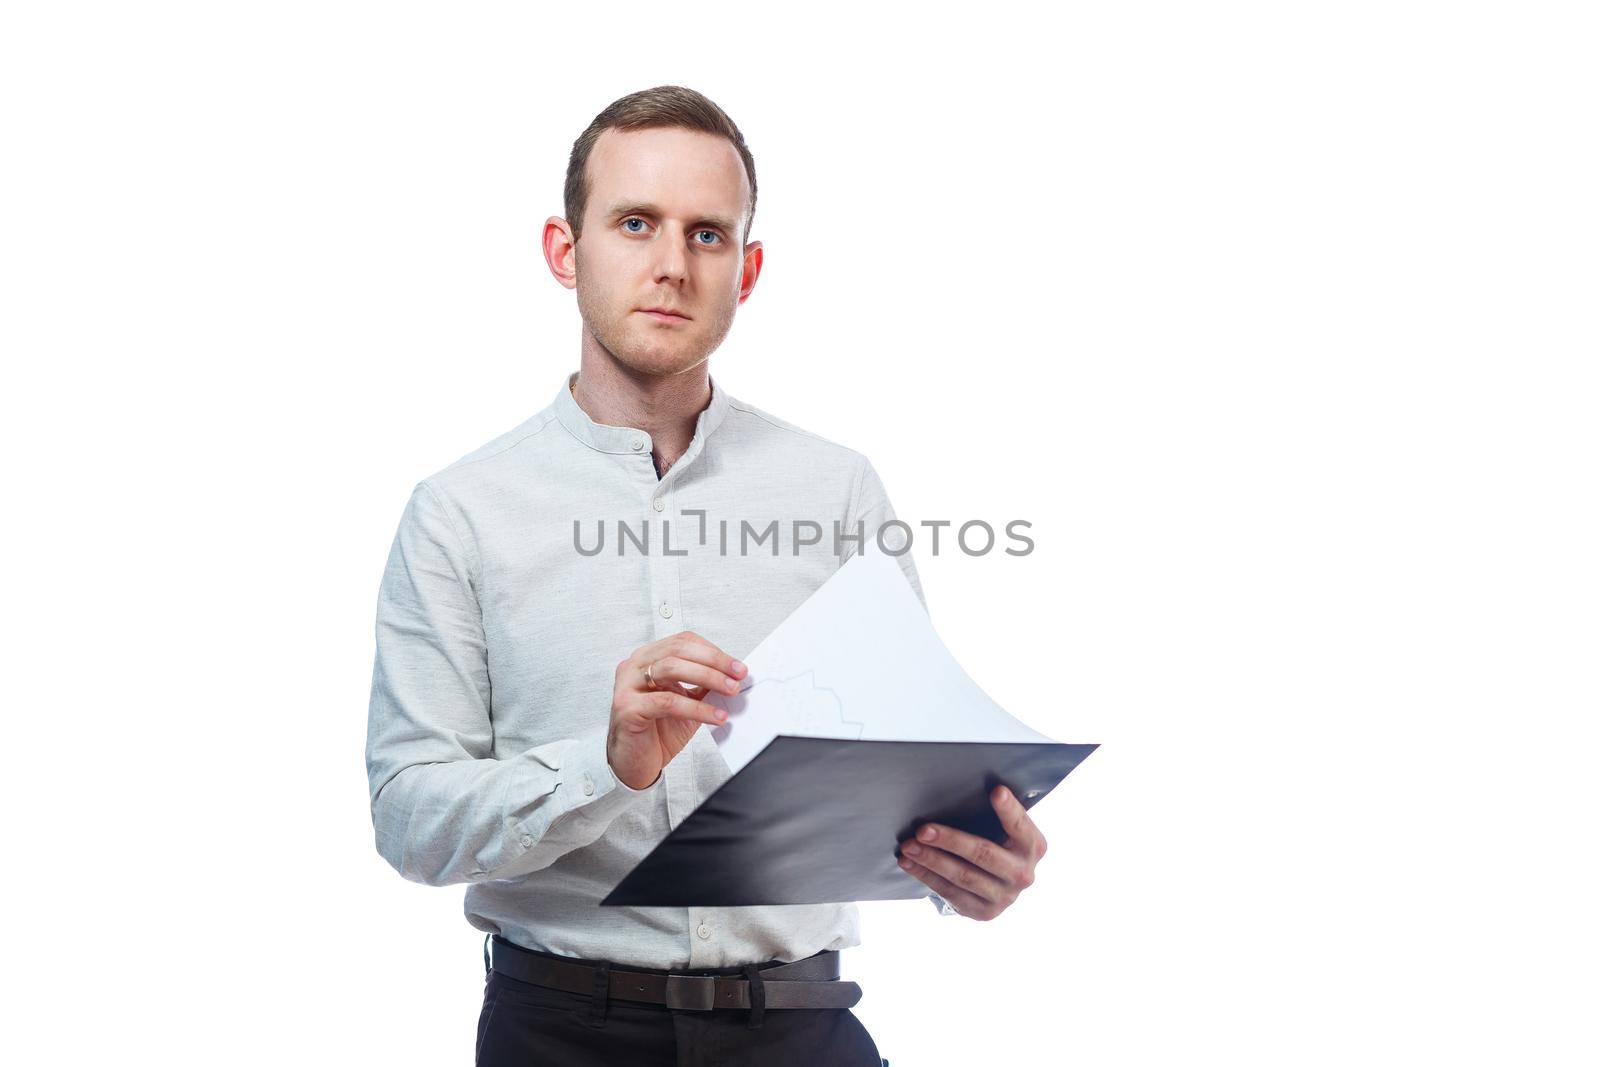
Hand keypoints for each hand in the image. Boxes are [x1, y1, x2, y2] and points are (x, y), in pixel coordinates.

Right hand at [608, 630, 746, 790]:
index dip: (712, 651)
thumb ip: (703, 686)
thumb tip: (732, 675)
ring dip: (708, 677)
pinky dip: (696, 708)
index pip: (682, 642)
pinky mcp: (628, 708)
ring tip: (730, 691)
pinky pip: (668, 702)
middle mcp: (634, 667)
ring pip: (671, 669)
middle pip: (678, 650)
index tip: (736, 666)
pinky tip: (714, 715)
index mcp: (647, 659)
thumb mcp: (687, 702)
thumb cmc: (657, 732)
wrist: (635, 764)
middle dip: (714, 661)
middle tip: (737, 675)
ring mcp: (627, 686)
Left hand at [895, 786, 1046, 920]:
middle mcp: (1023, 874)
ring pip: (962, 876)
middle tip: (922, 830)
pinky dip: (926, 876)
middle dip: (950, 840)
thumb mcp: (1004, 828)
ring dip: (931, 860)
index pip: (1020, 825)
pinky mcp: (984, 912)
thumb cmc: (996, 841)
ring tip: (908, 846)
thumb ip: (995, 814)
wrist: (1001, 883)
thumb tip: (965, 782)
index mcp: (1033, 846)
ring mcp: (1005, 897)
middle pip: (984, 854)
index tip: (996, 791)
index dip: (1009, 809)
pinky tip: (909, 863)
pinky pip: (950, 892)